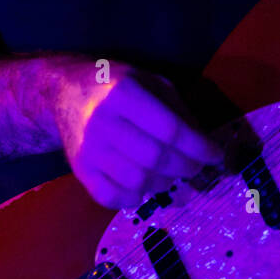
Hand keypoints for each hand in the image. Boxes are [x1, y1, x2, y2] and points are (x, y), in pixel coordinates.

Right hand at [51, 57, 223, 209]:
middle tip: (196, 166)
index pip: (170, 129)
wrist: (63, 93)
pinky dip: (135, 197)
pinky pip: (112, 198)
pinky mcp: (79, 170)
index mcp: (123, 93)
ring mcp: (88, 149)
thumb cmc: (113, 85)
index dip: (199, 147)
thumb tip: (203, 143)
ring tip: (170, 173)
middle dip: (186, 167)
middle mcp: (102, 122)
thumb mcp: (148, 81)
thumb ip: (177, 109)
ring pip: (138, 181)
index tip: (216, 155)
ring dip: (164, 182)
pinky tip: (143, 184)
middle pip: (156, 158)